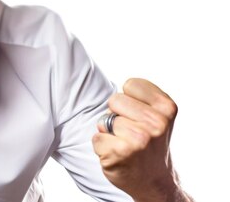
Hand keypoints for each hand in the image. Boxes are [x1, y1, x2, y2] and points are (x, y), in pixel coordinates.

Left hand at [92, 78, 189, 201]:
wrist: (154, 180)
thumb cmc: (149, 141)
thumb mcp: (158, 114)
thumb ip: (142, 96)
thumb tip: (112, 97)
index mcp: (167, 108)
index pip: (131, 84)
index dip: (130, 100)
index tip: (140, 117)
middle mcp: (157, 123)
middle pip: (115, 99)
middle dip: (117, 114)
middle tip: (131, 133)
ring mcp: (139, 139)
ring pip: (105, 119)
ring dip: (109, 132)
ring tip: (126, 145)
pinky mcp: (120, 152)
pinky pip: (96, 138)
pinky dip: (102, 147)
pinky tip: (118, 156)